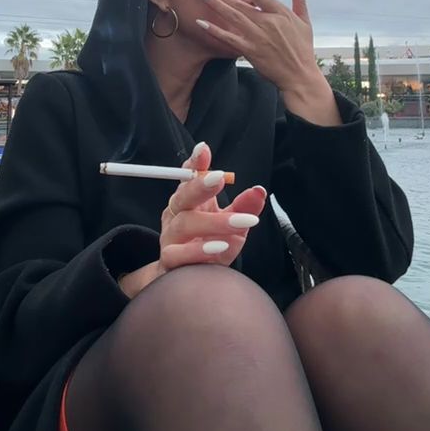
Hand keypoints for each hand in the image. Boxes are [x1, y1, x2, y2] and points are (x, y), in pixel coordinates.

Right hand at [159, 141, 266, 271]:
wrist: (184, 280)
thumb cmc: (209, 245)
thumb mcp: (231, 225)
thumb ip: (243, 208)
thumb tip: (259, 190)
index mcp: (189, 201)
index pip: (188, 177)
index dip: (194, 163)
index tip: (203, 149)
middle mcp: (176, 215)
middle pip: (182, 197)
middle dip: (199, 185)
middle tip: (219, 178)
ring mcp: (170, 238)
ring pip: (185, 224)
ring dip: (213, 222)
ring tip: (240, 222)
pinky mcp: (170, 261)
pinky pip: (179, 254)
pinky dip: (199, 250)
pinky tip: (219, 247)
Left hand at [195, 0, 340, 125]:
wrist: (300, 76)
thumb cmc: (302, 48)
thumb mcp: (304, 22)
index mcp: (280, 13)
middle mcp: (268, 22)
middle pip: (240, 5)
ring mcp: (258, 37)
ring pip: (233, 17)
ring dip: (215, 5)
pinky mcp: (251, 51)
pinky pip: (230, 39)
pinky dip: (215, 31)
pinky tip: (201, 23)